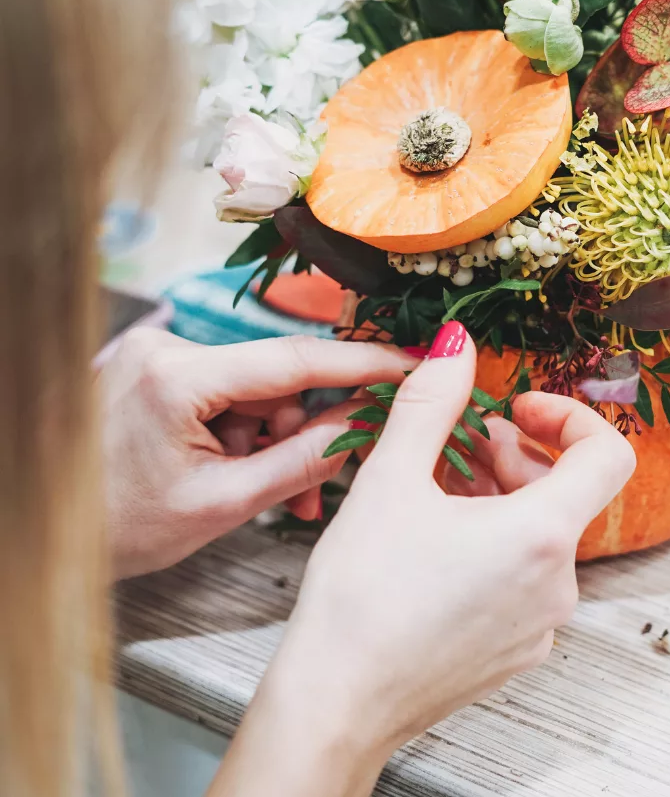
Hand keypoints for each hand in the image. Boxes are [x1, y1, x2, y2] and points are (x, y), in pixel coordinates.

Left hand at [98, 327, 410, 578]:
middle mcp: (167, 347)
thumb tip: (365, 424)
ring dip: (277, 437)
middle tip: (325, 480)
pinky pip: (231, 392)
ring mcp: (161, 353)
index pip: (292, 359)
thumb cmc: (118, 527)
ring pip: (257, 388)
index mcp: (177, 377)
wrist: (47, 533)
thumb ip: (304, 459)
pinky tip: (248, 470)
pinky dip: (249, 431)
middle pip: (276, 377)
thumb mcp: (223, 504)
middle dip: (305, 428)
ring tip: (275, 492)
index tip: (409, 362)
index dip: (361, 362)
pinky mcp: (161, 366)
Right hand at [211, 322, 634, 796]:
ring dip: (502, 498)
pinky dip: (495, 545)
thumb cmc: (361, 599)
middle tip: (462, 445)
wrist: (334, 706)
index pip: (608, 455)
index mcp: (542, 535)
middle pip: (567, 493)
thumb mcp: (391, 479)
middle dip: (518, 455)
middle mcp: (557, 585)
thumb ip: (432, 401)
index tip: (518, 409)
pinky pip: (525, 578)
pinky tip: (437, 543)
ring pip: (541, 536)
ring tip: (440, 490)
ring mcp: (540, 624)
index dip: (569, 416)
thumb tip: (458, 343)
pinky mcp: (515, 652)